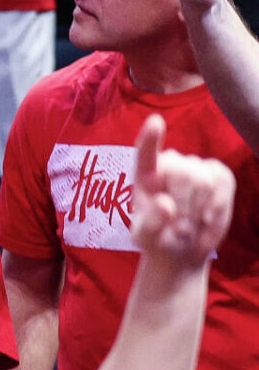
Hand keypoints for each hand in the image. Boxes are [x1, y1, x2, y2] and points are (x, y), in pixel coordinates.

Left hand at [130, 115, 234, 269]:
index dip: (151, 137)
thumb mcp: (145, 237)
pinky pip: (224, 182)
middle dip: (185, 207)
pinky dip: (219, 205)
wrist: (182, 248)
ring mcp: (196, 166)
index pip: (146, 152)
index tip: (155, 122)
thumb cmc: (156, 238)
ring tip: (189, 228)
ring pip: (204, 181)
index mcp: (144, 174)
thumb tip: (166, 205)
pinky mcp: (219, 174)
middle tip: (179, 231)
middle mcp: (170, 163)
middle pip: (183, 174)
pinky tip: (207, 219)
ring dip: (199, 211)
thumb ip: (150, 222)